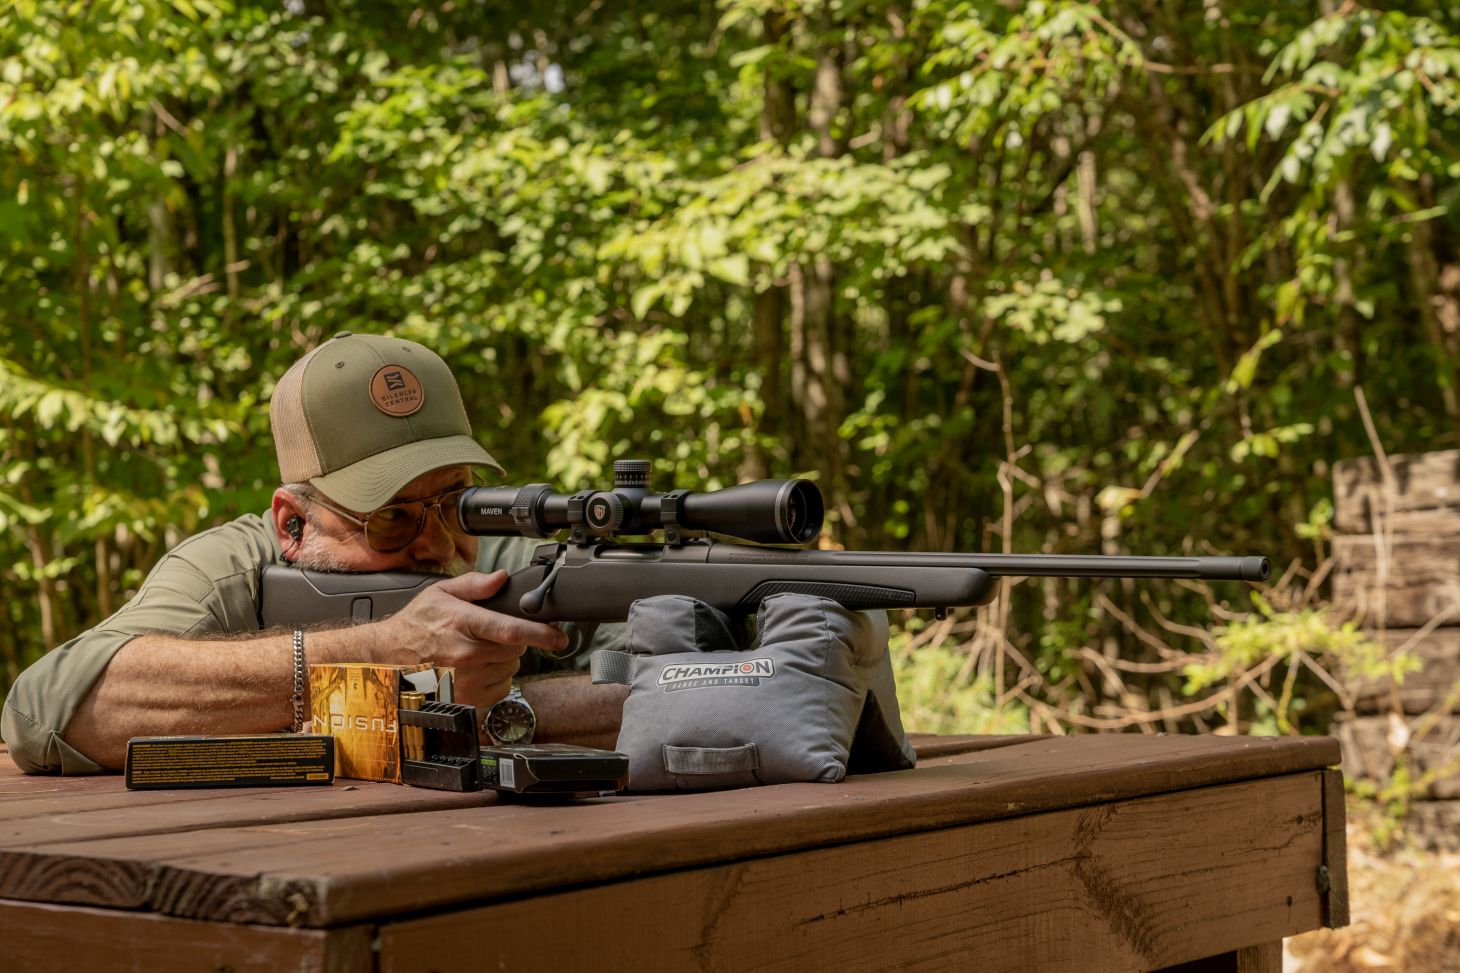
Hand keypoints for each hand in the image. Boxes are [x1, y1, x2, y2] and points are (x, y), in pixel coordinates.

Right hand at [379, 570, 568, 709]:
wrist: (388, 658)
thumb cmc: (415, 625)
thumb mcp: (440, 593)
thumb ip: (475, 585)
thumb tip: (502, 578)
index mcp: (463, 625)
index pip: (511, 630)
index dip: (541, 634)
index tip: (560, 636)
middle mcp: (467, 655)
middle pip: (515, 648)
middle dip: (513, 639)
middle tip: (490, 633)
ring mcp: (467, 681)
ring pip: (510, 667)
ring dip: (504, 659)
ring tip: (478, 651)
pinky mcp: (468, 699)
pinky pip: (502, 687)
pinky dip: (497, 678)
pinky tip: (477, 669)